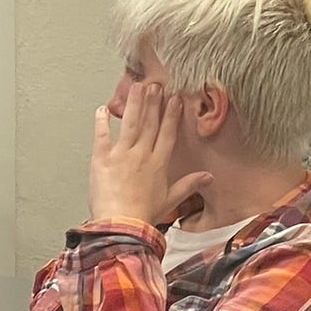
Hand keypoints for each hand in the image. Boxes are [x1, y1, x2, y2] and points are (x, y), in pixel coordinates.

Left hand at [89, 82, 211, 225]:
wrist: (122, 224)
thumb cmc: (144, 215)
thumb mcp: (170, 200)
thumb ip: (189, 185)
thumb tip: (208, 177)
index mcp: (158, 164)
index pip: (168, 134)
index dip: (171, 115)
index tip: (174, 100)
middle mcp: (142, 155)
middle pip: (150, 123)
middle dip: (154, 102)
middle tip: (156, 85)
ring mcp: (121, 155)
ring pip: (130, 123)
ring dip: (134, 104)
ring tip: (137, 87)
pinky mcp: (102, 158)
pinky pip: (101, 135)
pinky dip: (101, 121)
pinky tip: (103, 108)